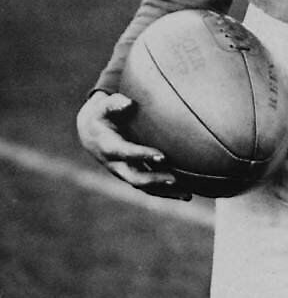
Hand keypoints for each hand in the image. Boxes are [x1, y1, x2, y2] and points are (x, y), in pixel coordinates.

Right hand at [76, 91, 191, 199]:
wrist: (91, 133)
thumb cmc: (102, 115)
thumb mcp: (103, 107)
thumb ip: (114, 103)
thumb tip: (129, 103)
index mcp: (108, 147)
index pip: (126, 153)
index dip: (142, 155)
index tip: (162, 156)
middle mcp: (116, 165)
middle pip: (134, 177)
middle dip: (154, 179)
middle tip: (174, 179)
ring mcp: (125, 173)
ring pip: (144, 187)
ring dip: (164, 192)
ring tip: (187, 194)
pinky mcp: (133, 176)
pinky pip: (150, 189)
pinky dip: (166, 193)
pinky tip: (186, 195)